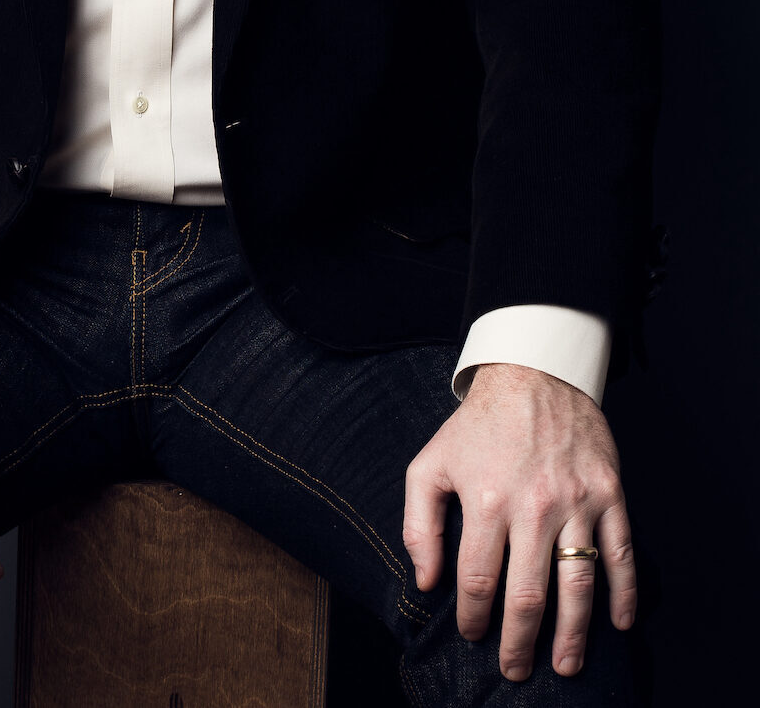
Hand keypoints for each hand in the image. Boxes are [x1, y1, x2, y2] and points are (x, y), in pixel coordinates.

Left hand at [402, 362, 634, 681]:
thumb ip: (418, 523)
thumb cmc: (477, 425)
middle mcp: (533, 505)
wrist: (532, 372)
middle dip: (521, 642)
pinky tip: (618, 623)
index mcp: (487, 500)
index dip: (474, 617)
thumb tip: (424, 581)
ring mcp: (576, 500)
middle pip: (529, 594)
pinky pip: (620, 552)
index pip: (479, 580)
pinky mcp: (609, 492)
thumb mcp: (430, 463)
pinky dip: (624, 592)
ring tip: (564, 665)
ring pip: (578, 583)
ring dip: (573, 633)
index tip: (473, 634)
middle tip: (516, 670)